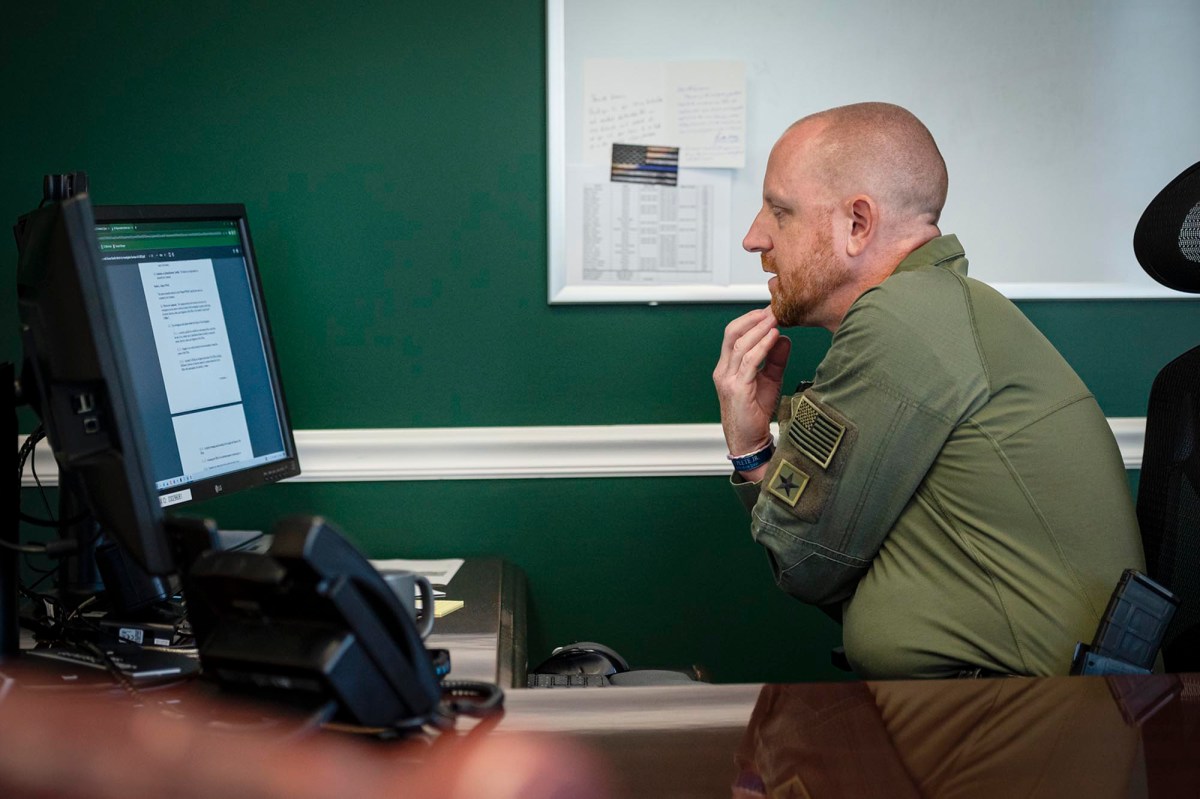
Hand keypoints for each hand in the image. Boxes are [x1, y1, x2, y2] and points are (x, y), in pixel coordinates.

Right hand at [713, 307, 790, 470]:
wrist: (749, 443)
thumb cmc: (755, 415)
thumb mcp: (769, 381)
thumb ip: (775, 359)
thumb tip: (784, 338)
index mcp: (727, 367)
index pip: (733, 334)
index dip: (750, 320)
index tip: (769, 310)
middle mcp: (723, 371)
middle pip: (732, 333)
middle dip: (753, 318)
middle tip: (772, 309)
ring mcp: (728, 380)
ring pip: (740, 344)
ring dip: (759, 329)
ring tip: (775, 319)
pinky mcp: (738, 389)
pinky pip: (749, 362)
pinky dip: (762, 346)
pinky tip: (773, 337)